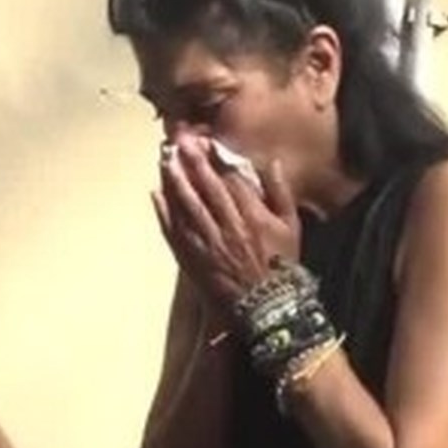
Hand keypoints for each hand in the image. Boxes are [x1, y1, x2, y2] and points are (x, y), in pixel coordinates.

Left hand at [151, 134, 300, 312]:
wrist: (266, 306)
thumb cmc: (281, 265)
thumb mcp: (291, 226)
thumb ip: (281, 192)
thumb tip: (272, 162)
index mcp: (253, 215)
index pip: (230, 178)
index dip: (215, 157)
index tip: (204, 140)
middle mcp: (228, 225)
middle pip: (205, 186)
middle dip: (191, 161)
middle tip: (178, 140)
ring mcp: (207, 242)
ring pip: (186, 204)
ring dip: (174, 180)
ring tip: (164, 159)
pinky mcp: (192, 258)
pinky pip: (174, 231)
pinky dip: (164, 212)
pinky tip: (156, 193)